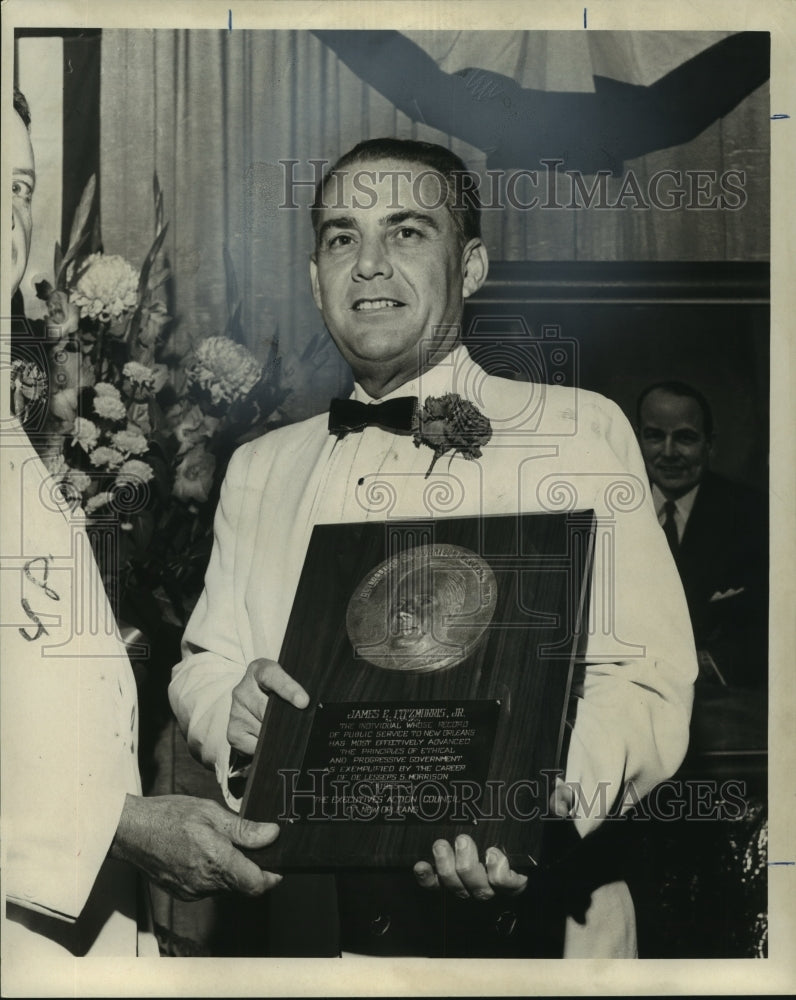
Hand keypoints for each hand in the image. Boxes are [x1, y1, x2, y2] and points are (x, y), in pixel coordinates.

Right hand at [111, 794, 283, 900]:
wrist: (132, 831)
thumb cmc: (169, 816)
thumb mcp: (211, 812)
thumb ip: (244, 829)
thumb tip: (272, 835)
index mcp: (216, 861)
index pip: (256, 885)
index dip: (271, 876)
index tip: (277, 864)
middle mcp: (205, 883)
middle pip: (243, 886)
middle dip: (251, 869)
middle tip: (250, 845)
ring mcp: (192, 891)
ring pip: (226, 887)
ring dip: (232, 871)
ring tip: (222, 844)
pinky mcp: (183, 893)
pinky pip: (209, 888)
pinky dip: (214, 874)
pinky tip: (205, 853)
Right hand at [227, 657, 309, 755]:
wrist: (250, 699)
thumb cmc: (275, 689)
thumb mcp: (284, 679)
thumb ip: (295, 688)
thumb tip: (308, 706)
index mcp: (259, 670)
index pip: (271, 676)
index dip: (288, 689)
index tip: (303, 702)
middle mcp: (243, 690)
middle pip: (268, 711)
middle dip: (286, 720)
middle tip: (300, 725)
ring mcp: (236, 712)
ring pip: (264, 730)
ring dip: (276, 733)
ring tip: (282, 728)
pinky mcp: (233, 732)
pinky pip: (255, 746)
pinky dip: (266, 745)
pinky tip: (268, 737)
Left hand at [413, 781, 574, 899]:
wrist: (513, 816)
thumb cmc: (533, 815)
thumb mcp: (552, 805)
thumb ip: (559, 801)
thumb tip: (559, 802)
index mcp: (521, 871)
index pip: (512, 885)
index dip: (503, 876)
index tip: (495, 855)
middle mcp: (494, 883)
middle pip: (480, 890)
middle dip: (468, 868)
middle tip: (462, 840)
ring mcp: (470, 881)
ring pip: (456, 888)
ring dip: (446, 870)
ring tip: (441, 845)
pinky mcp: (449, 875)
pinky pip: (436, 885)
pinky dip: (427, 878)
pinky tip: (420, 864)